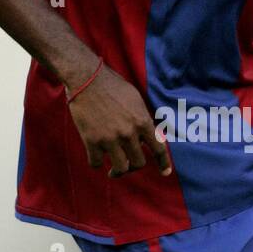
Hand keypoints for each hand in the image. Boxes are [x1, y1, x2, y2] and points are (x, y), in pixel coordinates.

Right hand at [68, 64, 172, 178]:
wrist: (86, 78)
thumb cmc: (112, 86)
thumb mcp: (136, 100)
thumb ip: (143, 119)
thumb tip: (149, 136)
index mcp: (142, 122)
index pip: (159, 148)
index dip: (163, 163)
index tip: (165, 173)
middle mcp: (128, 133)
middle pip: (138, 163)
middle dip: (134, 166)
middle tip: (128, 164)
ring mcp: (110, 139)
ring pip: (120, 169)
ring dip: (117, 172)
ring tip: (113, 172)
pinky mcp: (91, 141)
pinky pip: (96, 163)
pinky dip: (96, 163)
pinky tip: (96, 158)